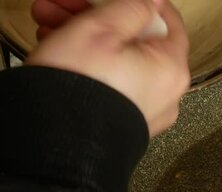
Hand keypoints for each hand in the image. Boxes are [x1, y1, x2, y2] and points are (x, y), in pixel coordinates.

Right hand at [27, 0, 189, 136]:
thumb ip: (132, 9)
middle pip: (136, 42)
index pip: (170, 25)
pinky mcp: (125, 124)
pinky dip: (91, 67)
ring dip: (85, 38)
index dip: (148, 5)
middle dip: (97, 18)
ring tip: (48, 26)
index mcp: (171, 70)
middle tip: (67, 6)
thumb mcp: (102, 30)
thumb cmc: (82, 89)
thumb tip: (153, 1)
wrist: (57, 144)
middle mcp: (165, 95)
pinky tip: (59, 52)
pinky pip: (113, 85)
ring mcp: (145, 113)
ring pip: (119, 62)